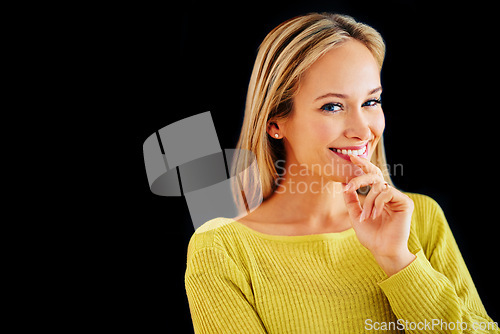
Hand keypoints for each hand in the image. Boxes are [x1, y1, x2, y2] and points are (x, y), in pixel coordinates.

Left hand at [342, 154, 415, 275]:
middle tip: (349, 186)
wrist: (382, 250)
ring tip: (364, 217)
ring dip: (367, 202)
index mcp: (378, 195)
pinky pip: (387, 193)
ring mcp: (397, 197)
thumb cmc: (371, 236)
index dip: (363, 165)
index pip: (371, 176)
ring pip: (379, 186)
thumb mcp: (355, 215)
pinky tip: (374, 215)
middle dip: (359, 178)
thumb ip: (351, 200)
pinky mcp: (405, 202)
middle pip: (374, 176)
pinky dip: (377, 203)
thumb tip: (343, 184)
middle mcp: (388, 194)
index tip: (351, 158)